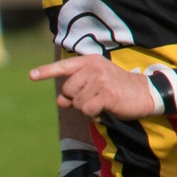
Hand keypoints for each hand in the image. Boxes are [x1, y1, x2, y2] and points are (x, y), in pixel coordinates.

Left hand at [31, 54, 154, 119]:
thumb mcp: (93, 85)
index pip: (64, 66)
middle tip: (95, 97)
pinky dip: (94, 114)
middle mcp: (94, 67)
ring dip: (87, 108)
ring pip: (77, 102)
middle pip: (67, 90)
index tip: (31, 76)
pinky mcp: (107, 93)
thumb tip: (60, 101)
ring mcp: (101, 79)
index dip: (46, 72)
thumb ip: (74, 90)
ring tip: (102, 102)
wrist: (144, 93)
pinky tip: (105, 109)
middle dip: (77, 99)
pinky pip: (87, 110)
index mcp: (89, 61)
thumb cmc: (115, 90)